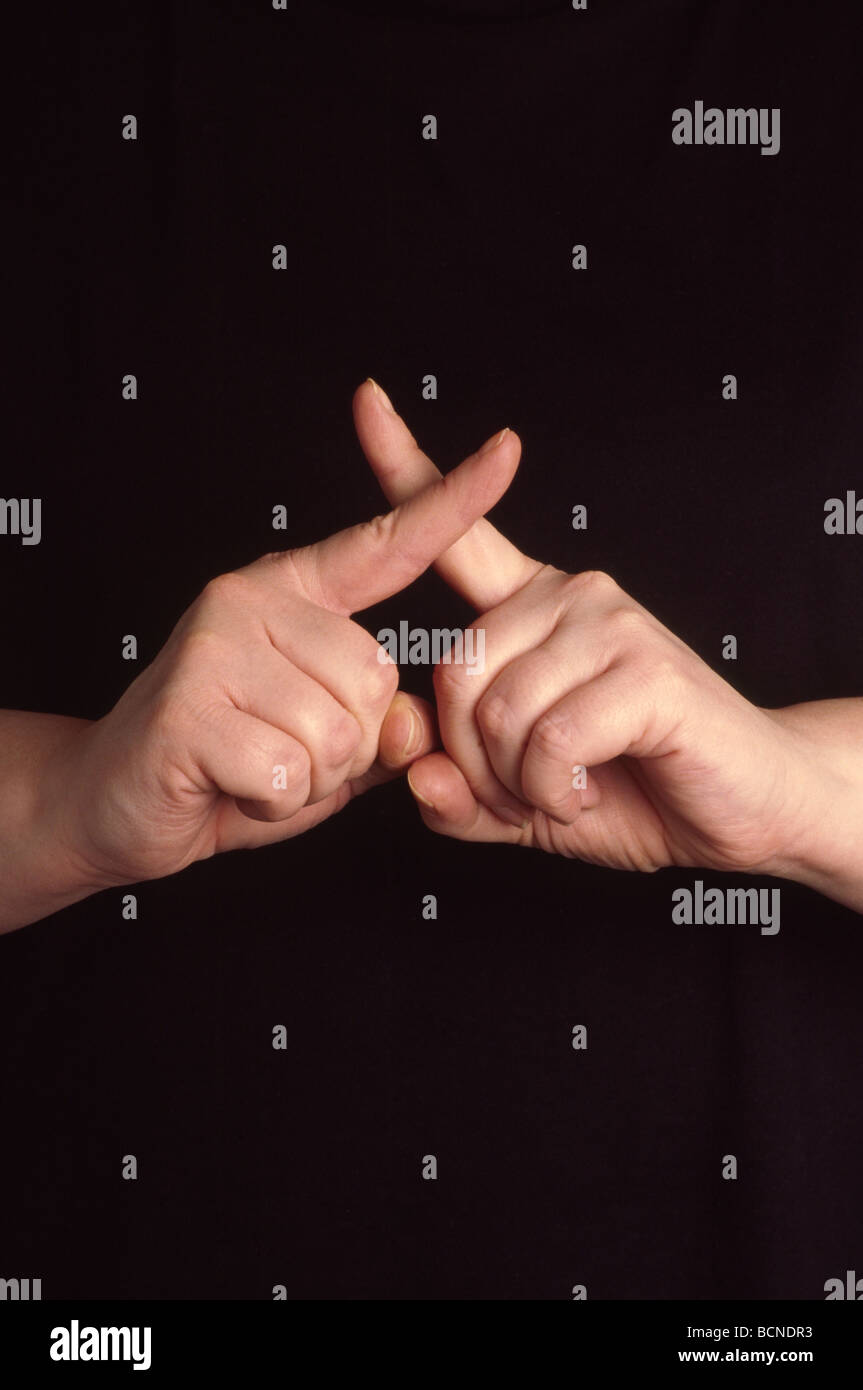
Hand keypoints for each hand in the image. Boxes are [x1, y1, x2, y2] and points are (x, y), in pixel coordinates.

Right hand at [50, 397, 517, 889]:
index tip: (508, 449)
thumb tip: (416, 721)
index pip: (386, 544)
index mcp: (292, 593)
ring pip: (335, 734)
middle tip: (280, 751)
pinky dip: (271, 803)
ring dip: (307, 780)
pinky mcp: (187, 707)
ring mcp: (214, 646)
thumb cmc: (229, 765)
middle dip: (346, 748)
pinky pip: (288, 774)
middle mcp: (251, 600)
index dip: (453, 501)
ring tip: (253, 768)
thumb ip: (383, 728)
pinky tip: (230, 785)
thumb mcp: (325, 747)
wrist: (119, 802)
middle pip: (375, 681)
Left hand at [358, 384, 824, 878]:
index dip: (407, 466)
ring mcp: (610, 621)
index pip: (461, 532)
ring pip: (497, 710)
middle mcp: (568, 595)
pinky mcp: (645, 666)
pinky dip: (553, 789)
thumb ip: (462, 795)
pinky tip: (584, 788)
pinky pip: (548, 738)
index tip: (368, 399)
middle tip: (522, 794)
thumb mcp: (527, 800)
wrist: (747, 808)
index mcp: (531, 609)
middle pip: (454, 671)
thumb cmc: (636, 787)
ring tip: (561, 790)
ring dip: (516, 783)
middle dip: (471, 762)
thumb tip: (413, 776)